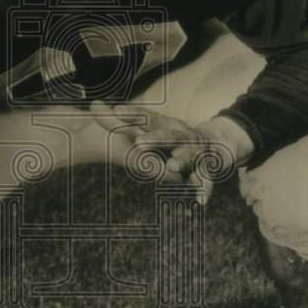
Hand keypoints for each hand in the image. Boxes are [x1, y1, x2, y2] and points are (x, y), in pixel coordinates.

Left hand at [89, 102, 253, 205]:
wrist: (215, 144)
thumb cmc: (170, 137)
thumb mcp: (145, 128)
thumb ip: (116, 120)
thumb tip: (92, 105)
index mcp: (164, 124)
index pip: (146, 118)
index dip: (132, 115)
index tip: (116, 112)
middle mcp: (180, 135)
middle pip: (168, 135)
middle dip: (156, 138)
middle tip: (139, 142)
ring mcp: (195, 152)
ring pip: (188, 155)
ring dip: (181, 160)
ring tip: (173, 166)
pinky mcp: (206, 170)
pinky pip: (205, 181)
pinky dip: (204, 189)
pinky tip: (200, 201)